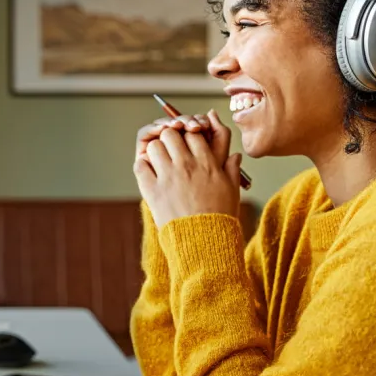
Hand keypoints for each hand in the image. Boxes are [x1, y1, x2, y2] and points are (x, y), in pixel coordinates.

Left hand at [133, 109, 242, 227]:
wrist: (204, 241)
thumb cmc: (220, 217)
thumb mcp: (232, 190)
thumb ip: (232, 168)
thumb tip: (235, 155)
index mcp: (207, 163)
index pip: (192, 134)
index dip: (189, 137)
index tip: (188, 146)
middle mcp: (187, 165)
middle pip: (171, 134)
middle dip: (170, 139)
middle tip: (171, 151)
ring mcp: (168, 177)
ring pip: (154, 146)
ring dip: (156, 152)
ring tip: (159, 163)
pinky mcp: (152, 190)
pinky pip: (140, 166)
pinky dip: (143, 166)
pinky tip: (149, 173)